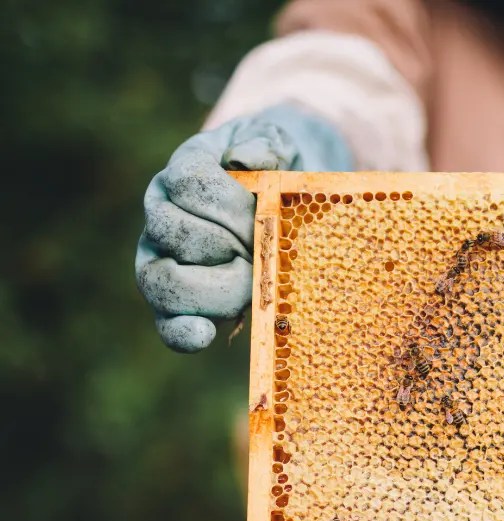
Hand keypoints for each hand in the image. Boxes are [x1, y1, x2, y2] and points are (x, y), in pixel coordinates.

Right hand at [135, 104, 352, 351]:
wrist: (283, 202)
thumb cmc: (279, 173)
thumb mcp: (280, 145)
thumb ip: (267, 142)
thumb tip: (248, 157)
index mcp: (183, 172)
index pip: (188, 184)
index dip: (229, 204)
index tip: (259, 211)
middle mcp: (161, 214)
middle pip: (173, 233)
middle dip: (227, 246)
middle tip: (259, 250)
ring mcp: (161, 260)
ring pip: (162, 280)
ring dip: (215, 288)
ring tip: (249, 282)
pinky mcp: (175, 302)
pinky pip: (167, 323)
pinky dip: (182, 333)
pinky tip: (204, 336)